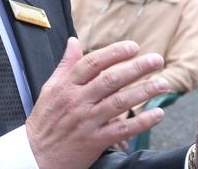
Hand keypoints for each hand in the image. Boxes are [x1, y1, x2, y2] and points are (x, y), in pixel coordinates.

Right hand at [27, 38, 167, 168]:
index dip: (114, 53)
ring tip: (162, 83)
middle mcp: (77, 101)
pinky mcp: (94, 141)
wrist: (35, 157)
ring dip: (143, 92)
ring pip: (119, 103)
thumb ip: (65, 65)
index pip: (93, 63)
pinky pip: (121, 130)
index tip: (133, 47)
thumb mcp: (50, 89)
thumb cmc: (45, 122)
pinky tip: (157, 114)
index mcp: (66, 86)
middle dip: (136, 68)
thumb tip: (74, 41)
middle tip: (156, 60)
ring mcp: (87, 121)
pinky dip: (141, 122)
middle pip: (110, 80)